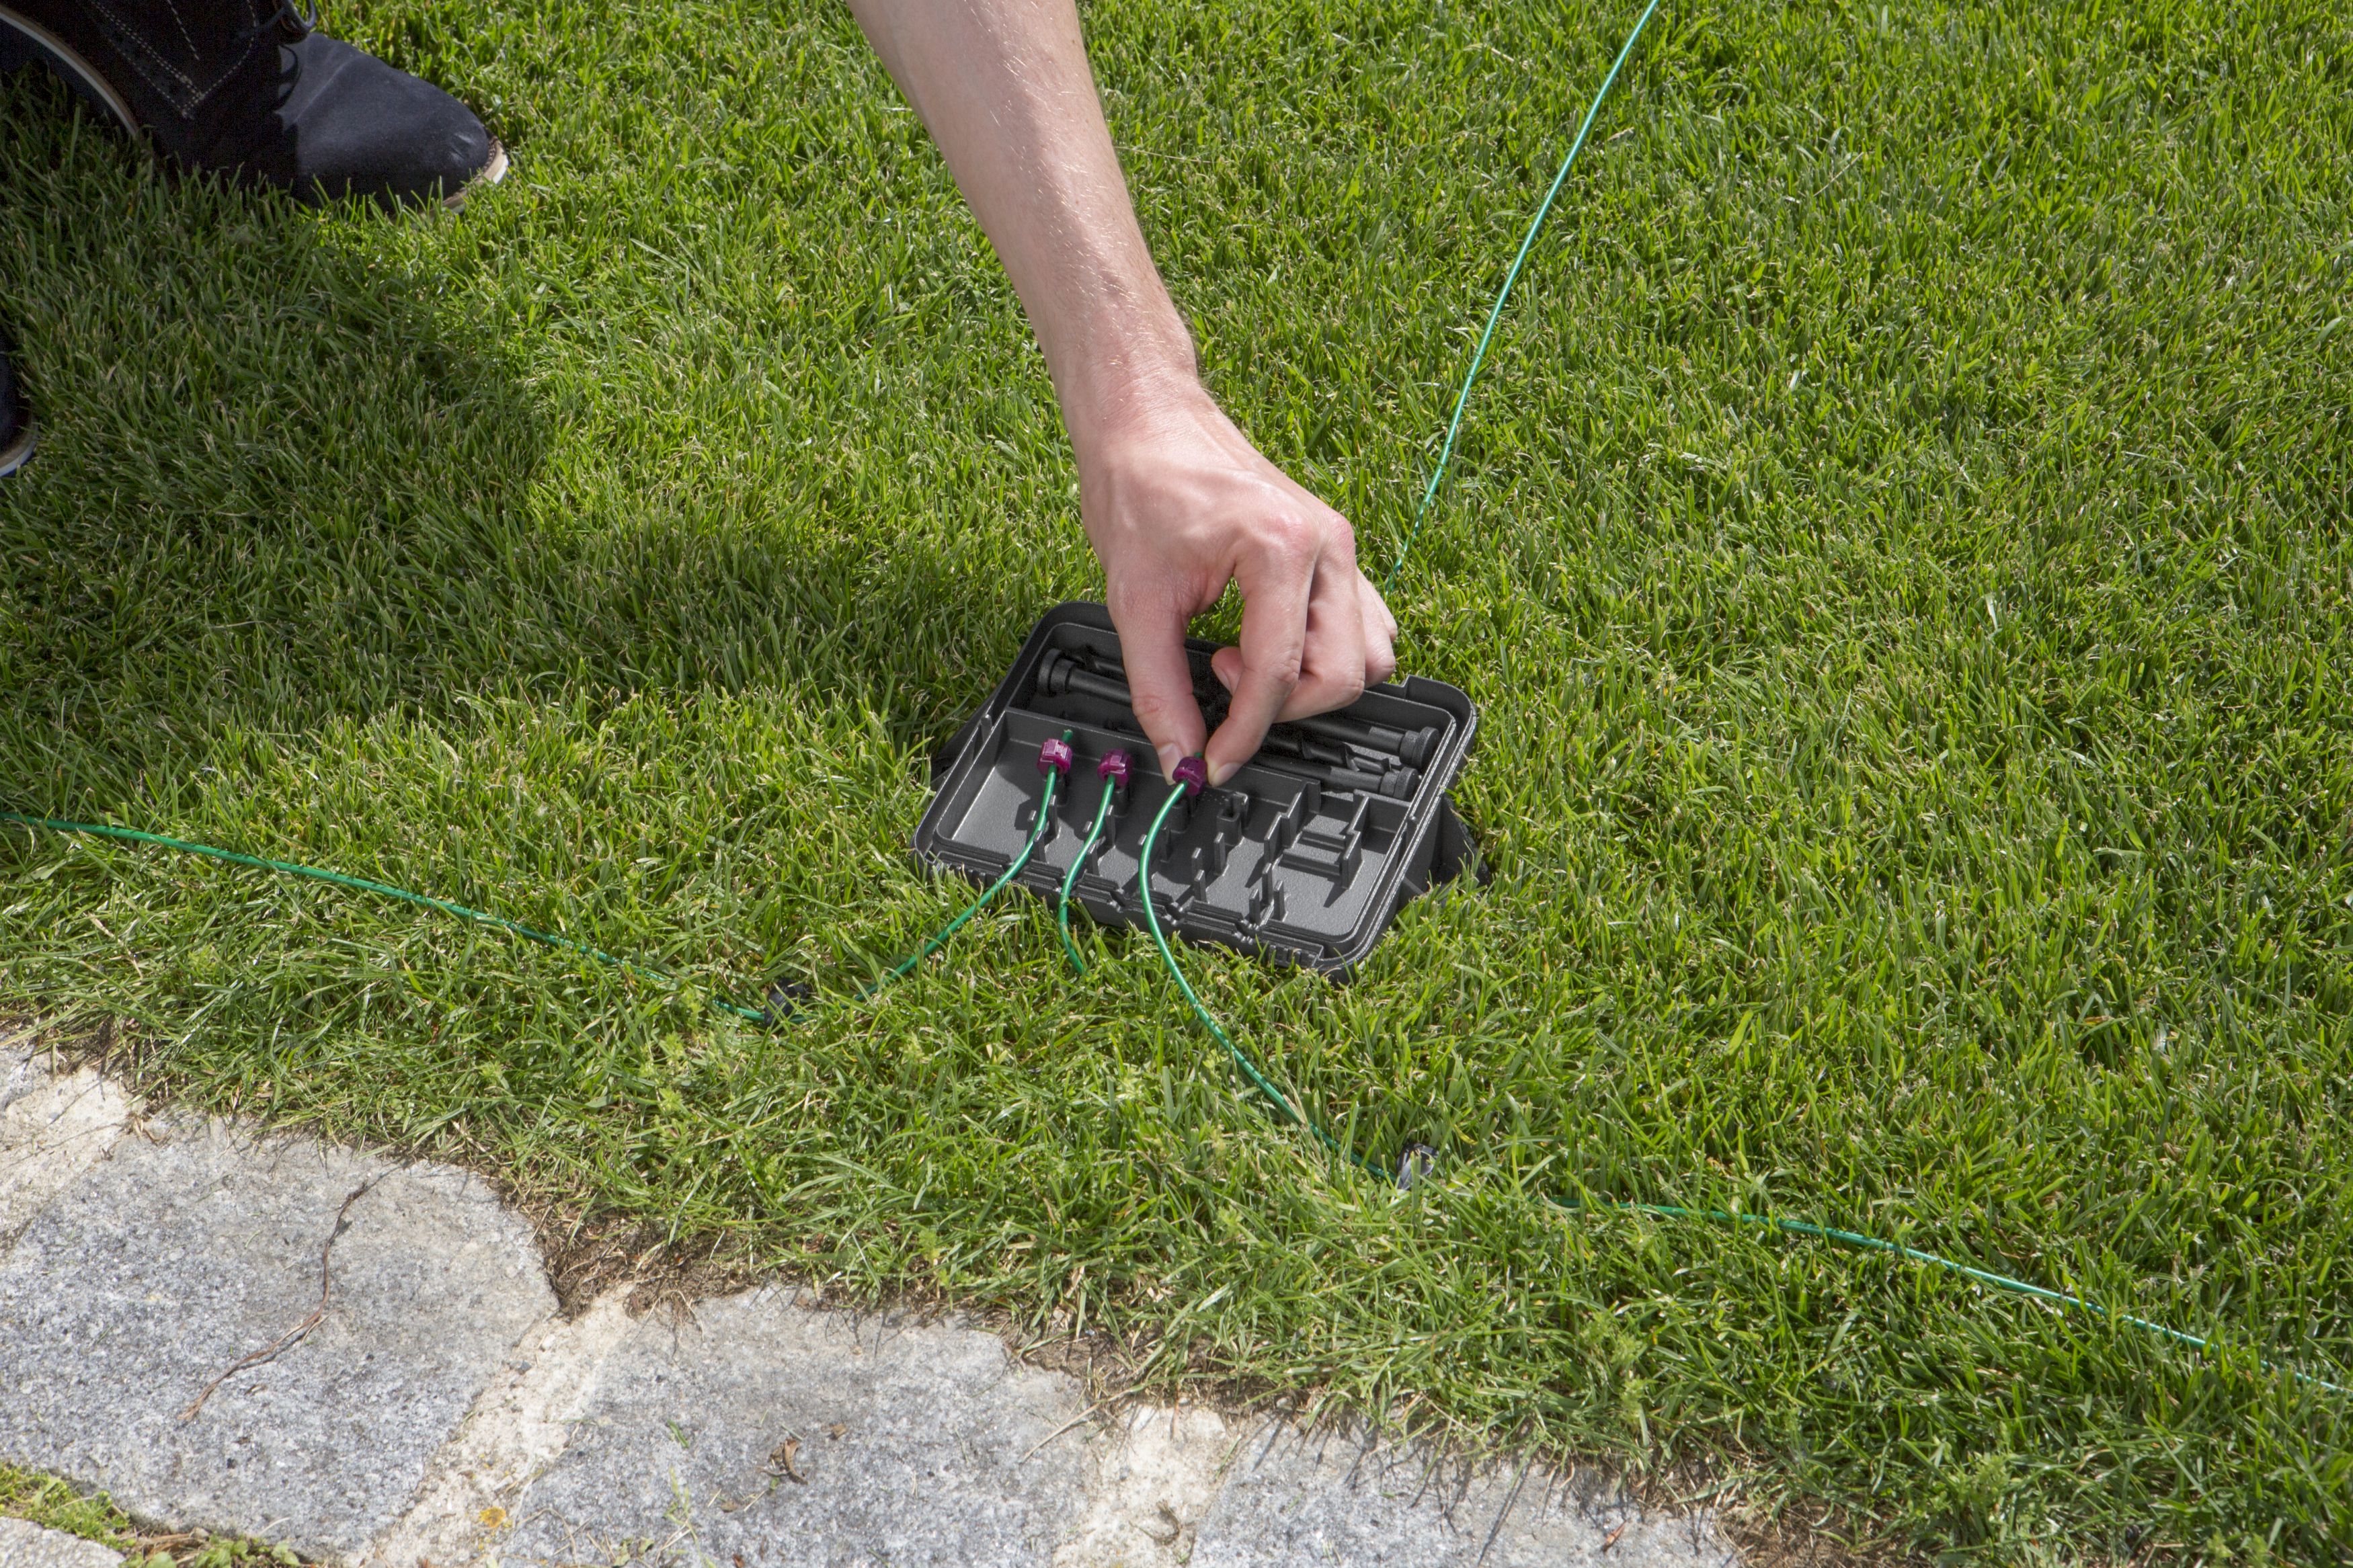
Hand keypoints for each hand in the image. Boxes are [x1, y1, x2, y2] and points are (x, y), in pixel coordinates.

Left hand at [1077, 384, 1397, 786]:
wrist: (1148, 421)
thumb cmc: (1140, 487)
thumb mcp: (1135, 601)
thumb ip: (1160, 688)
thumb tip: (1181, 753)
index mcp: (1280, 549)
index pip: (1281, 674)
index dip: (1243, 734)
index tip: (1212, 763)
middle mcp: (1328, 547)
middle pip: (1342, 675)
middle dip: (1282, 708)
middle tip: (1220, 681)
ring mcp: (1341, 547)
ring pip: (1369, 657)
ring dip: (1313, 683)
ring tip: (1245, 658)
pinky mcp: (1338, 551)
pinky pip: (1366, 626)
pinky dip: (1329, 655)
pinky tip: (1271, 642)